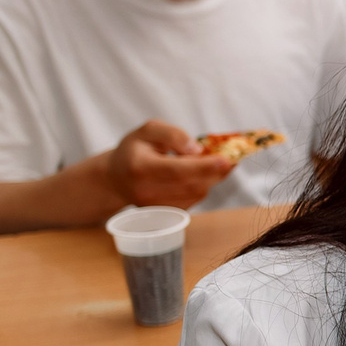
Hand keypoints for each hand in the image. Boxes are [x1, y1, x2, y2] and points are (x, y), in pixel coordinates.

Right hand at [104, 120, 231, 208]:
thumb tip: (197, 149)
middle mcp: (146, 192)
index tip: (226, 160)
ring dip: (211, 178)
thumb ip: (172, 134)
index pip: (176, 170)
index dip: (203, 166)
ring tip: (211, 162)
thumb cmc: (134, 150)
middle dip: (214, 171)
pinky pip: (194, 199)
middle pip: (191, 184)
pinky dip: (203, 185)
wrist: (117, 178)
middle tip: (229, 157)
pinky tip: (201, 174)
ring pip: (197, 193)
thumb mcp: (147, 131)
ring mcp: (156, 206)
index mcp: (140, 168)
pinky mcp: (166, 213)